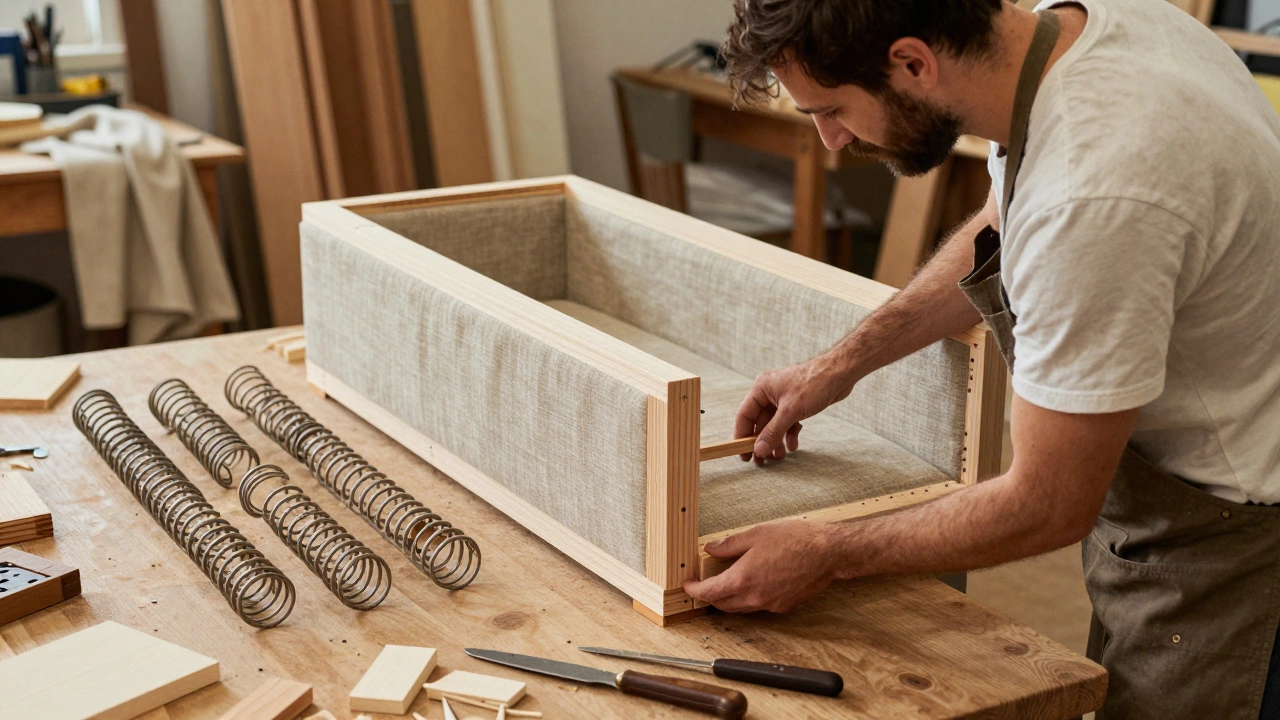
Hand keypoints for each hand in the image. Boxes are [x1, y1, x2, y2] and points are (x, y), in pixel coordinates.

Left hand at [682, 520, 838, 612]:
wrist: (828, 553)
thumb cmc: (795, 540)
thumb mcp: (756, 535)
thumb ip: (730, 545)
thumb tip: (711, 549)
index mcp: (743, 579)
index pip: (709, 592)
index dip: (695, 590)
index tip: (688, 585)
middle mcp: (754, 597)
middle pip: (722, 605)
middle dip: (710, 597)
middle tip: (704, 583)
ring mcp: (769, 604)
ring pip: (740, 609)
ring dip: (728, 600)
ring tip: (726, 583)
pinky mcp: (783, 606)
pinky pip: (758, 607)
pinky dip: (748, 599)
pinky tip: (752, 583)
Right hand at [736, 353, 854, 462]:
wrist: (840, 373)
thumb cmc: (814, 383)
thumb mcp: (790, 411)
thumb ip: (773, 432)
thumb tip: (759, 450)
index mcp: (761, 389)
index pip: (744, 415)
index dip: (742, 436)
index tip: (743, 454)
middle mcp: (769, 394)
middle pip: (759, 423)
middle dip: (761, 442)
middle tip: (760, 461)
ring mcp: (783, 399)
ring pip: (774, 425)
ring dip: (776, 441)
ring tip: (779, 457)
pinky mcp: (796, 404)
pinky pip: (787, 423)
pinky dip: (789, 434)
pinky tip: (793, 445)